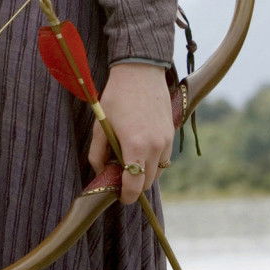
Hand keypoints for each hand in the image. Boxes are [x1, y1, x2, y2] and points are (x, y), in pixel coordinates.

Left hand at [85, 62, 173, 204]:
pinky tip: (141, 148)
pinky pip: (165, 157)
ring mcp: (166, 140)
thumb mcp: (101, 124)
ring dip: (146, 172)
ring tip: (130, 159)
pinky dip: (154, 160)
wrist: (140, 71)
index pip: (135, 185)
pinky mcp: (172, 132)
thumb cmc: (116, 96)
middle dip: (135, 184)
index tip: (121, 198)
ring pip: (158, 170)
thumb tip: (101, 171)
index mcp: (136, 146)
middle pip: (148, 181)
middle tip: (120, 176)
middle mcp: (155, 146)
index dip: (127, 196)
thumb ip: (98, 153)